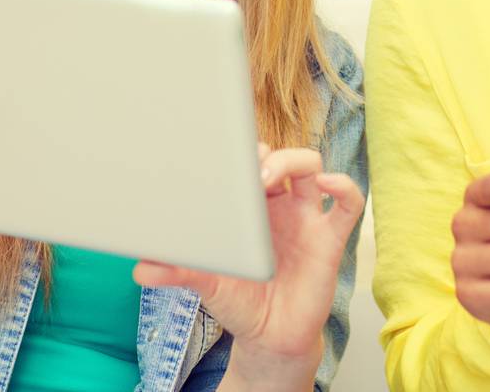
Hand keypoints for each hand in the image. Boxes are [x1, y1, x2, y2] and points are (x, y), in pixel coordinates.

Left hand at [134, 145, 362, 383]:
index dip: (240, 151)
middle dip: (265, 152)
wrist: (270, 338)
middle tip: (246, 169)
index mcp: (250, 205)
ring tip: (270, 174)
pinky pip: (348, 203)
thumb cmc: (239, 302)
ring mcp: (307, 217)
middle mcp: (280, 204)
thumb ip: (177, 271)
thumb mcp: (205, 283)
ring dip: (293, 160)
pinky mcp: (330, 238)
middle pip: (280, 154)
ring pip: (311, 166)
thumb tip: (141, 268)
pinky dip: (343, 186)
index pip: (249, 161)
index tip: (223, 153)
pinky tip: (327, 184)